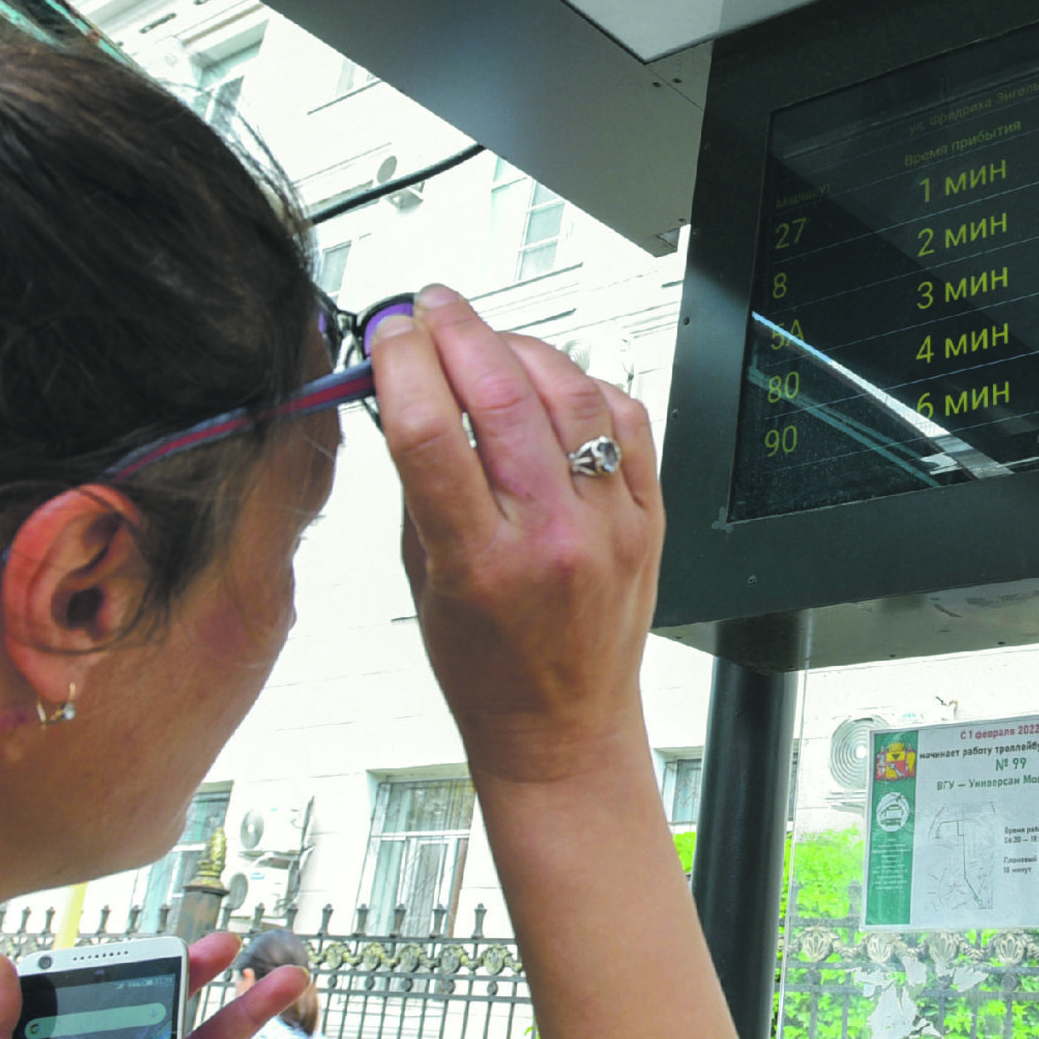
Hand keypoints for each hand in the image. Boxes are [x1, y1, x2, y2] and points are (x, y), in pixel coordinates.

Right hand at [370, 284, 661, 786]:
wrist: (564, 729)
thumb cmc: (487, 667)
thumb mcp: (423, 578)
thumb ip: (419, 484)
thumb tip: (409, 388)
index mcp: (481, 562)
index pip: (430, 430)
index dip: (402, 361)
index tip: (388, 332)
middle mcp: (552, 537)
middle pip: (500, 394)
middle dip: (456, 330)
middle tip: (432, 309)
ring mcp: (610, 523)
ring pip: (570, 390)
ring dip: (518, 345)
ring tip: (486, 339)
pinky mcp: (650, 515)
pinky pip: (625, 417)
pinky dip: (583, 384)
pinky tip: (552, 383)